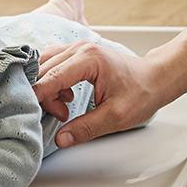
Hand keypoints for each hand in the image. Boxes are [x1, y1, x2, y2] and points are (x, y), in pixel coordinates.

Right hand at [33, 41, 157, 146]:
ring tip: (64, 107)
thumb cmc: (141, 93)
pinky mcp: (77, 53)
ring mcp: (77, 48)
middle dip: (44, 96)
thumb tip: (62, 138)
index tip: (31, 113)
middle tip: (62, 116)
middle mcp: (79, 48)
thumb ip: (86, 128)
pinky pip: (53, 63)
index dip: (38, 96)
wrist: (156, 79)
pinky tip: (65, 96)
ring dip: (47, 88)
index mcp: (88, 59)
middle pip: (44, 70)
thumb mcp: (116, 117)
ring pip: (45, 65)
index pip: (52, 77)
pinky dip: (52, 81)